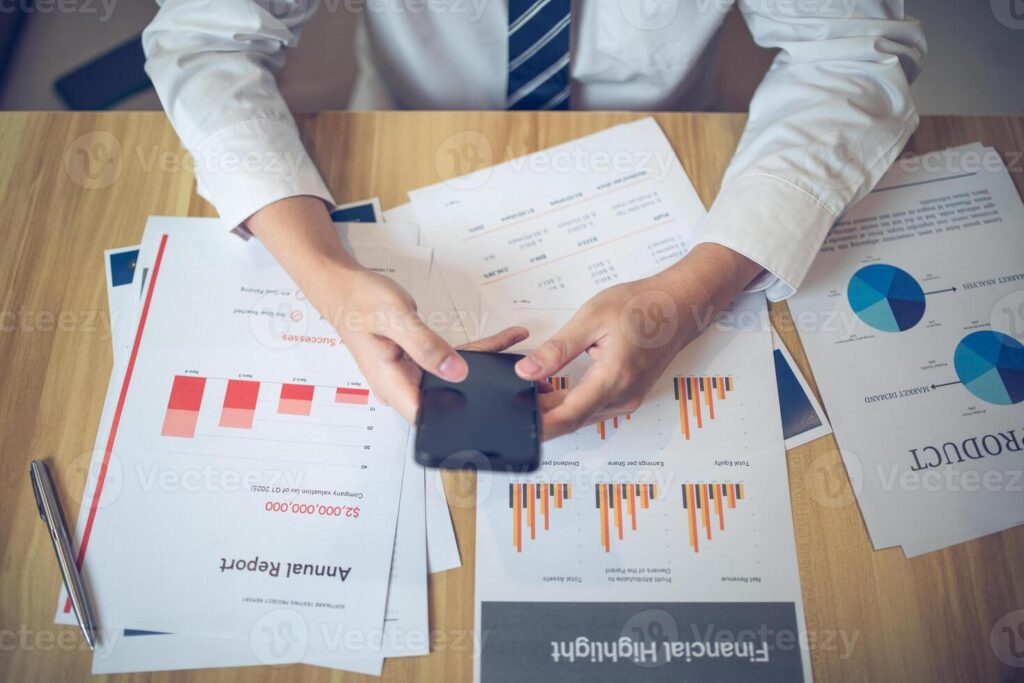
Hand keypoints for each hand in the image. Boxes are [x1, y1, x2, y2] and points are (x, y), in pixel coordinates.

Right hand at [325, 267, 530, 421]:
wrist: (343, 286)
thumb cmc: (360, 300)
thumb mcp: (396, 319)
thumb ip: (426, 346)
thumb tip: (457, 371)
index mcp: (392, 385)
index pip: (430, 418)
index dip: (460, 419)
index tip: (492, 406)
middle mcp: (401, 385)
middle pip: (448, 399)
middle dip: (483, 390)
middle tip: (519, 376)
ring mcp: (410, 374)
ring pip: (454, 378)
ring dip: (483, 366)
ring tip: (516, 351)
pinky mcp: (417, 361)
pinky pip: (449, 361)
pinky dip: (473, 352)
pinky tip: (499, 341)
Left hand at [515, 243, 761, 439]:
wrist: (678, 305)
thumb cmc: (641, 306)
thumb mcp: (591, 319)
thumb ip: (557, 349)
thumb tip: (526, 371)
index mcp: (613, 379)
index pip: (568, 417)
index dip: (539, 425)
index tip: (517, 424)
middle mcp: (623, 397)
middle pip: (572, 419)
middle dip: (541, 415)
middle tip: (511, 400)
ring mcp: (627, 399)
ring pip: (582, 416)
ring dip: (555, 409)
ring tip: (528, 391)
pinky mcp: (627, 396)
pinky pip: (593, 408)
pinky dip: (571, 403)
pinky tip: (552, 389)